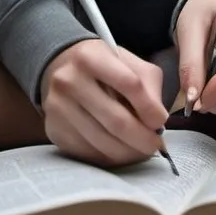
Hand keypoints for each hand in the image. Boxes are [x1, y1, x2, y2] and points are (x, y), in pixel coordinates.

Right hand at [40, 39, 167, 167]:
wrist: (59, 66)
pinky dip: (110, 157)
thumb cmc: (101, 65)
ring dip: (129, 152)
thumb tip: (157, 122)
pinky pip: (88, 153)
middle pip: (116, 120)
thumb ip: (147, 84)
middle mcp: (70, 80)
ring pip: (103, 142)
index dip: (150, 108)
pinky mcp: (54, 129)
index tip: (161, 121)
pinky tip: (120, 151)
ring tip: (141, 150)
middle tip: (156, 144)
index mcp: (91, 57)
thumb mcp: (127, 61)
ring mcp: (58, 107)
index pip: (130, 84)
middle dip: (143, 138)